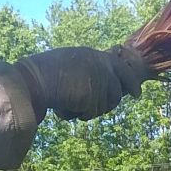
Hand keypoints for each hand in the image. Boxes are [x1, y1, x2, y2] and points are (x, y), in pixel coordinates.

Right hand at [15, 44, 156, 121]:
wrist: (33, 80)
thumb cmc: (45, 73)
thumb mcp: (72, 64)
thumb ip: (90, 71)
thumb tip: (105, 86)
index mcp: (95, 55)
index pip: (122, 69)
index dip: (131, 83)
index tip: (137, 94)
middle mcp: (101, 66)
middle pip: (117, 94)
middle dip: (107, 105)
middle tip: (91, 109)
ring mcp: (98, 80)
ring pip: (105, 106)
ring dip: (89, 110)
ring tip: (70, 103)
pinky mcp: (92, 95)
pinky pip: (91, 113)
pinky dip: (77, 114)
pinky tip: (64, 106)